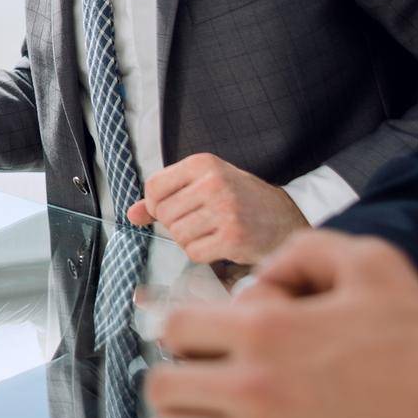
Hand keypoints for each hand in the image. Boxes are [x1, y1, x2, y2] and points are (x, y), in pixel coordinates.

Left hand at [126, 152, 307, 263]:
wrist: (285, 218)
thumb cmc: (240, 199)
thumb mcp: (204, 184)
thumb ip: (166, 196)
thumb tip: (131, 214)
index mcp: (203, 163)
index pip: (154, 186)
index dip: (156, 205)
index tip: (173, 209)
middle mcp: (214, 183)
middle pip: (165, 214)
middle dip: (176, 225)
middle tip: (202, 223)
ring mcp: (225, 210)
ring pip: (178, 235)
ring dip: (190, 241)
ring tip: (212, 232)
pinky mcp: (233, 237)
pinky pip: (194, 253)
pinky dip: (203, 254)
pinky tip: (220, 244)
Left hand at [146, 231, 417, 417]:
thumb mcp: (374, 264)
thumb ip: (305, 252)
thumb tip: (261, 275)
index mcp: (265, 331)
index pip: (173, 327)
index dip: (186, 325)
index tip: (211, 334)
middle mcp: (253, 390)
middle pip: (160, 387)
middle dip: (176, 375)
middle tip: (206, 375)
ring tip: (212, 416)